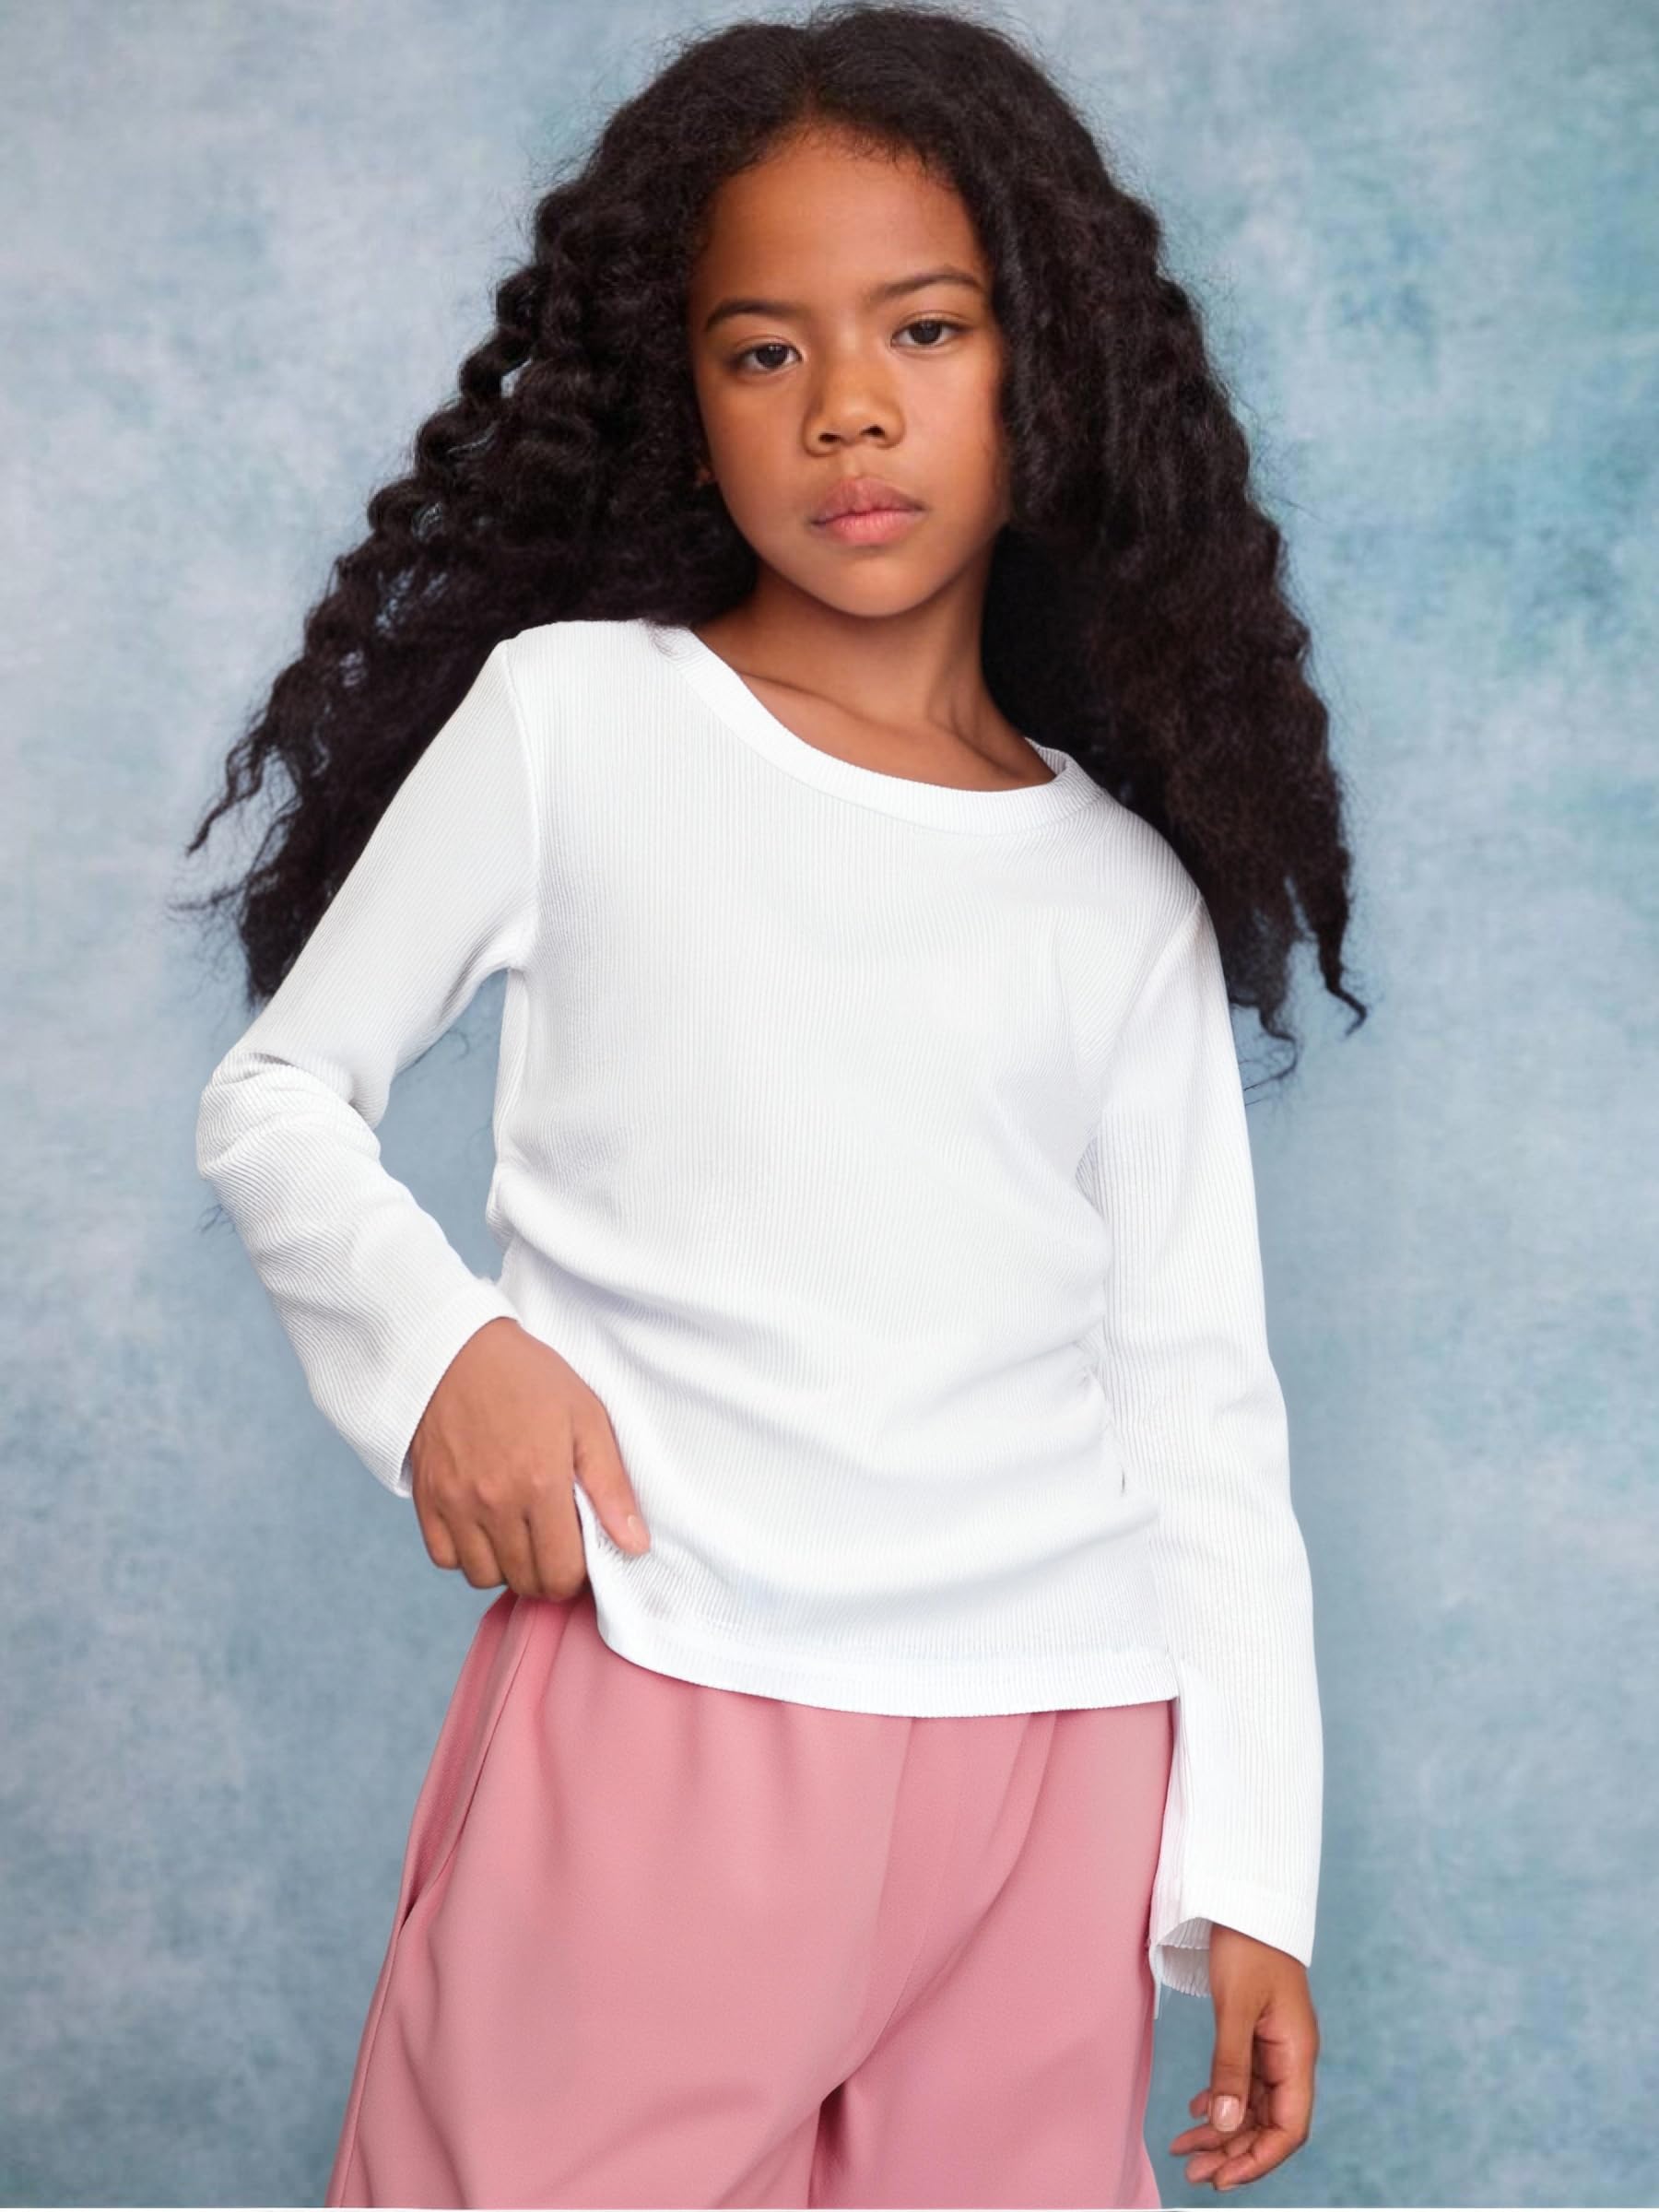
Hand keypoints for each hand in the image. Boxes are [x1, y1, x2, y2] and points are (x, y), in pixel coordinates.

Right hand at [408, 1318, 650, 1597]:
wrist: (456, 1348)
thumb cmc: (528, 1378)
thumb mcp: (586, 1418)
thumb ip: (611, 1487)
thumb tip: (635, 1545)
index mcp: (541, 1483)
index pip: (562, 1574)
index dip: (577, 1573)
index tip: (580, 1551)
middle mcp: (495, 1502)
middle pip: (526, 1581)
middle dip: (547, 1572)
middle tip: (554, 1540)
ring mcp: (455, 1503)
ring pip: (483, 1577)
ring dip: (507, 1565)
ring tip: (520, 1529)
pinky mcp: (427, 1499)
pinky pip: (445, 1558)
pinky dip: (466, 1553)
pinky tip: (485, 1524)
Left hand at [1167, 1925, 1318, 2191]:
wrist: (1245, 1899)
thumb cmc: (1246, 1945)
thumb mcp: (1234, 2005)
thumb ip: (1231, 2066)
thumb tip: (1227, 2126)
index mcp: (1297, 2053)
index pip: (1289, 2127)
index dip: (1260, 2159)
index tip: (1223, 2178)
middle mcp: (1290, 2056)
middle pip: (1268, 2123)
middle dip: (1233, 2152)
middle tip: (1192, 2173)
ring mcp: (1274, 2046)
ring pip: (1252, 2106)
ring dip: (1223, 2131)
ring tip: (1184, 2151)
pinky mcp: (1256, 2034)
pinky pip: (1243, 2081)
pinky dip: (1221, 2100)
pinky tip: (1198, 2110)